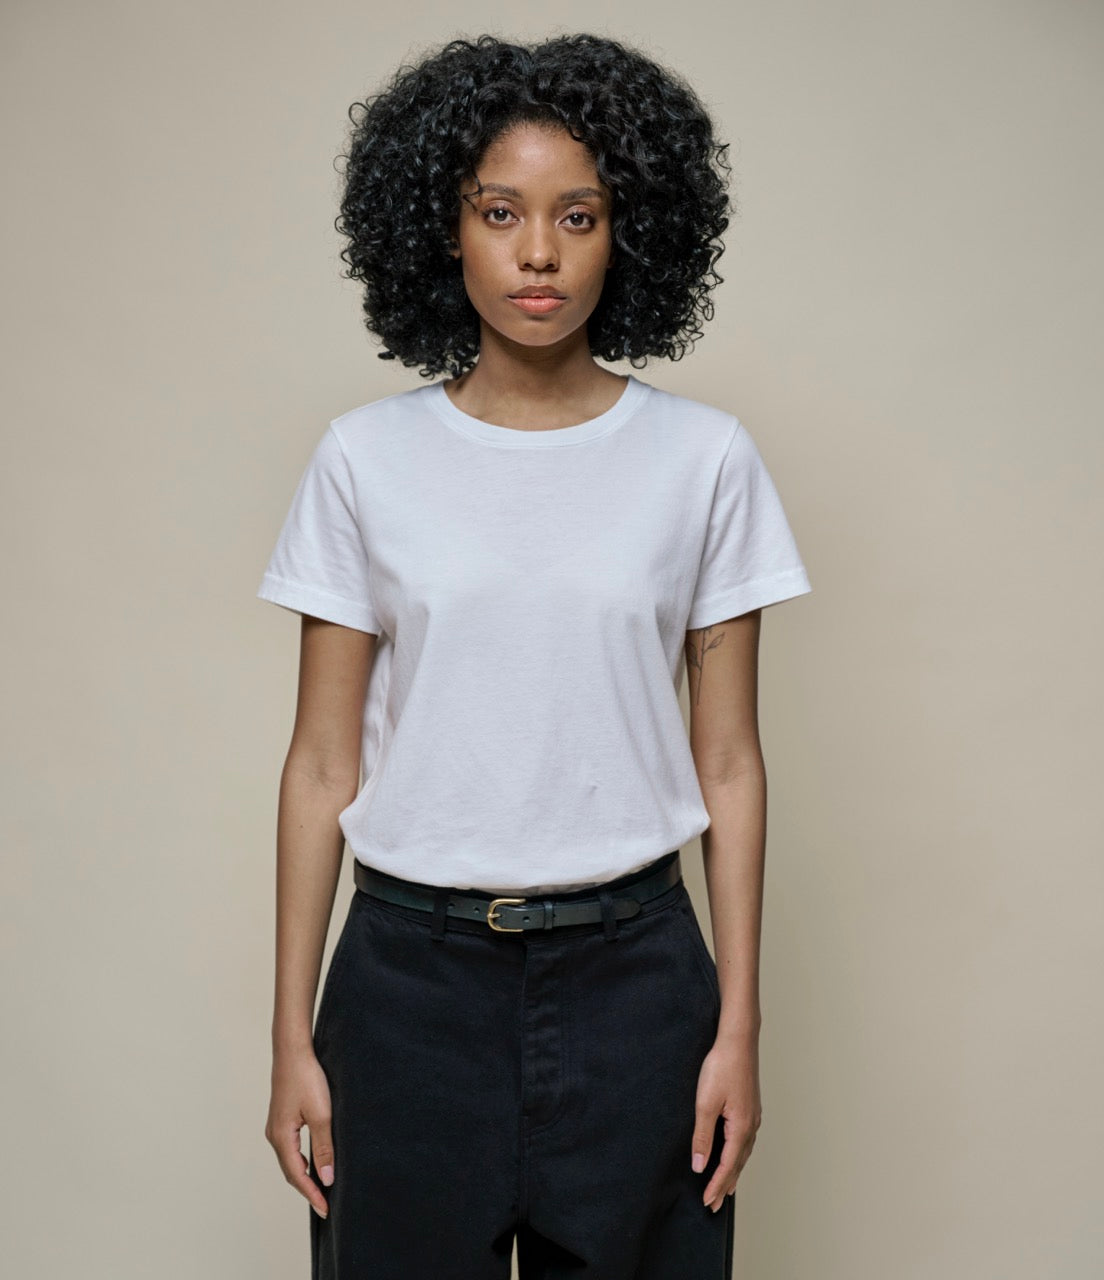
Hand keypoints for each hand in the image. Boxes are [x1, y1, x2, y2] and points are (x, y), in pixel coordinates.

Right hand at [265, 1043, 335, 1218]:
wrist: (292, 1051)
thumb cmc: (306, 1079)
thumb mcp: (321, 1115)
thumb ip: (324, 1147)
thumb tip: (326, 1178)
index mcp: (282, 1138)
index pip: (298, 1176)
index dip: (312, 1194)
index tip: (326, 1210)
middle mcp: (274, 1135)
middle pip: (291, 1172)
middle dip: (307, 1189)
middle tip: (325, 1205)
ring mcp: (276, 1127)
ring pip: (290, 1160)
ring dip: (304, 1175)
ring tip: (320, 1188)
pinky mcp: (281, 1118)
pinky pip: (290, 1148)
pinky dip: (301, 1160)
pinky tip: (312, 1161)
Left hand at [690, 1030, 761, 1210]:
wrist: (738, 1040)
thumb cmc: (721, 1067)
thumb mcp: (705, 1103)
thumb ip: (702, 1136)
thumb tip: (700, 1165)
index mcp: (741, 1128)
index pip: (727, 1165)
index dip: (716, 1185)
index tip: (706, 1202)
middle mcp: (751, 1125)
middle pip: (738, 1163)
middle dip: (725, 1184)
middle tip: (714, 1205)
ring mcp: (753, 1116)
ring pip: (743, 1153)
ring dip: (733, 1172)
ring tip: (725, 1187)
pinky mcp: (750, 1107)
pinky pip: (744, 1140)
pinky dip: (737, 1155)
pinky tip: (733, 1153)